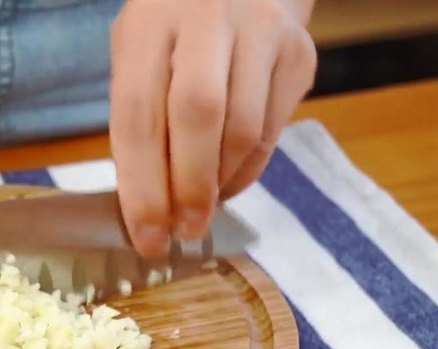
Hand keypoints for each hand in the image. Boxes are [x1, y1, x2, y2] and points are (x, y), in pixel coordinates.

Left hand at [109, 0, 316, 255]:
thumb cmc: (174, 30)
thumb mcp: (139, 55)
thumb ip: (139, 121)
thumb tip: (148, 209)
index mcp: (148, 24)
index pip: (139, 115)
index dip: (142, 187)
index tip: (148, 237)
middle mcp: (206, 19)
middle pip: (198, 117)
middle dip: (189, 188)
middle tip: (184, 230)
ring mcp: (260, 31)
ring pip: (243, 129)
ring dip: (221, 184)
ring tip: (203, 209)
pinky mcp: (298, 52)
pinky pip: (273, 129)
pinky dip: (248, 169)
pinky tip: (228, 180)